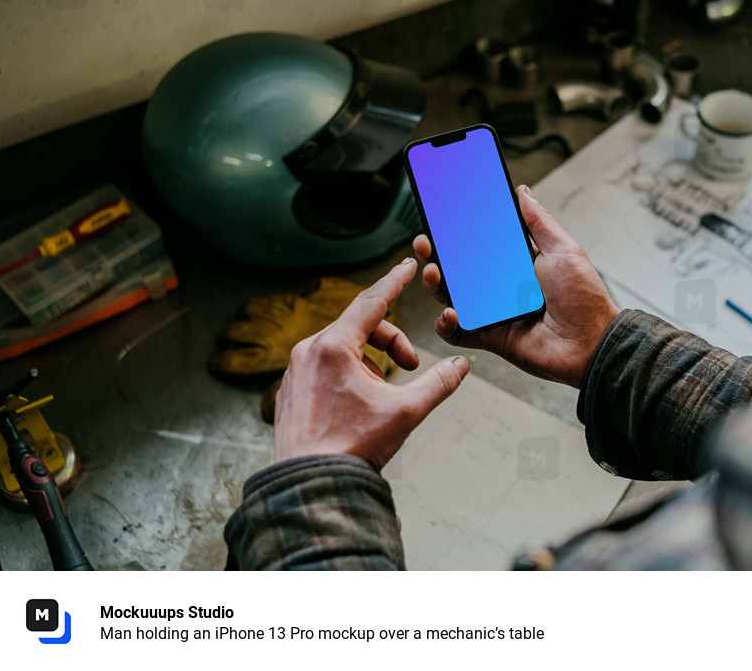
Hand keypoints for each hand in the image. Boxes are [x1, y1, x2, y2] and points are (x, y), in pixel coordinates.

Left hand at [273, 258, 469, 468]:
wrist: (309, 486)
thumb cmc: (351, 448)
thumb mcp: (405, 412)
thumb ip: (438, 383)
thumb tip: (460, 366)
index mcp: (333, 347)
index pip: (371, 301)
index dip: (395, 281)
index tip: (408, 265)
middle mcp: (308, 351)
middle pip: (360, 327)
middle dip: (392, 342)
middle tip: (411, 367)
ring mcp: (295, 370)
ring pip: (344, 349)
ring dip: (371, 363)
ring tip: (381, 396)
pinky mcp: (291, 389)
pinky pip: (326, 367)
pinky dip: (350, 376)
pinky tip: (358, 406)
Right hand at [414, 185, 619, 387]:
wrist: (591, 343)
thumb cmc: (583, 297)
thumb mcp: (563, 249)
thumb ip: (538, 221)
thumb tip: (522, 191)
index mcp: (518, 263)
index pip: (480, 243)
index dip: (459, 231)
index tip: (441, 217)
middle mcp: (502, 287)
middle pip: (459, 269)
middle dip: (437, 255)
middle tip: (426, 243)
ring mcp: (494, 313)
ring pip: (453, 297)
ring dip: (436, 285)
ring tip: (433, 273)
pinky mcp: (491, 337)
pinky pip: (459, 332)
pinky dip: (447, 324)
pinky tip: (449, 313)